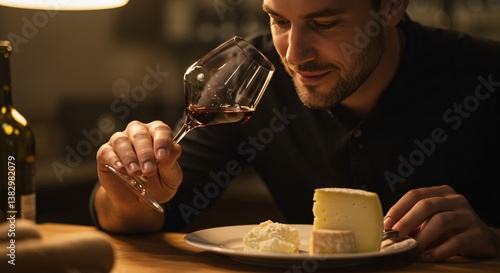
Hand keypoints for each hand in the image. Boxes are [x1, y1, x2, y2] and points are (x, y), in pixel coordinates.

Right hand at [96, 120, 182, 209]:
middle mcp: (138, 133)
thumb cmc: (157, 185)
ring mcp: (120, 141)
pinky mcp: (105, 153)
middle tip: (149, 170)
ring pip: (122, 141)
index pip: (160, 129)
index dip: (162, 141)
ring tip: (135, 172)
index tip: (163, 156)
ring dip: (130, 157)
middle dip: (145, 153)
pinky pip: (107, 151)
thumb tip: (177, 148)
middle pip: (140, 134)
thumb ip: (172, 164)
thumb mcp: (170, 179)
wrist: (138, 202)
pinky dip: (114, 159)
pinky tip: (121, 169)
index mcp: (157, 135)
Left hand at [384, 185, 499, 261]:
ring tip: (411, 249)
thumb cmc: (450, 229)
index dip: (398, 209)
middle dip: (406, 221)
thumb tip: (388, 229)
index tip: (386, 224)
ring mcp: (467, 215)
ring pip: (440, 221)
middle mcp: (455, 200)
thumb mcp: (430, 220)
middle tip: (395, 236)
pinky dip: (438, 250)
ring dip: (422, 237)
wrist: (482, 240)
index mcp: (440, 192)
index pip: (415, 195)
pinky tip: (427, 256)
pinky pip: (456, 241)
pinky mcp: (477, 233)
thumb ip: (412, 221)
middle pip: (426, 206)